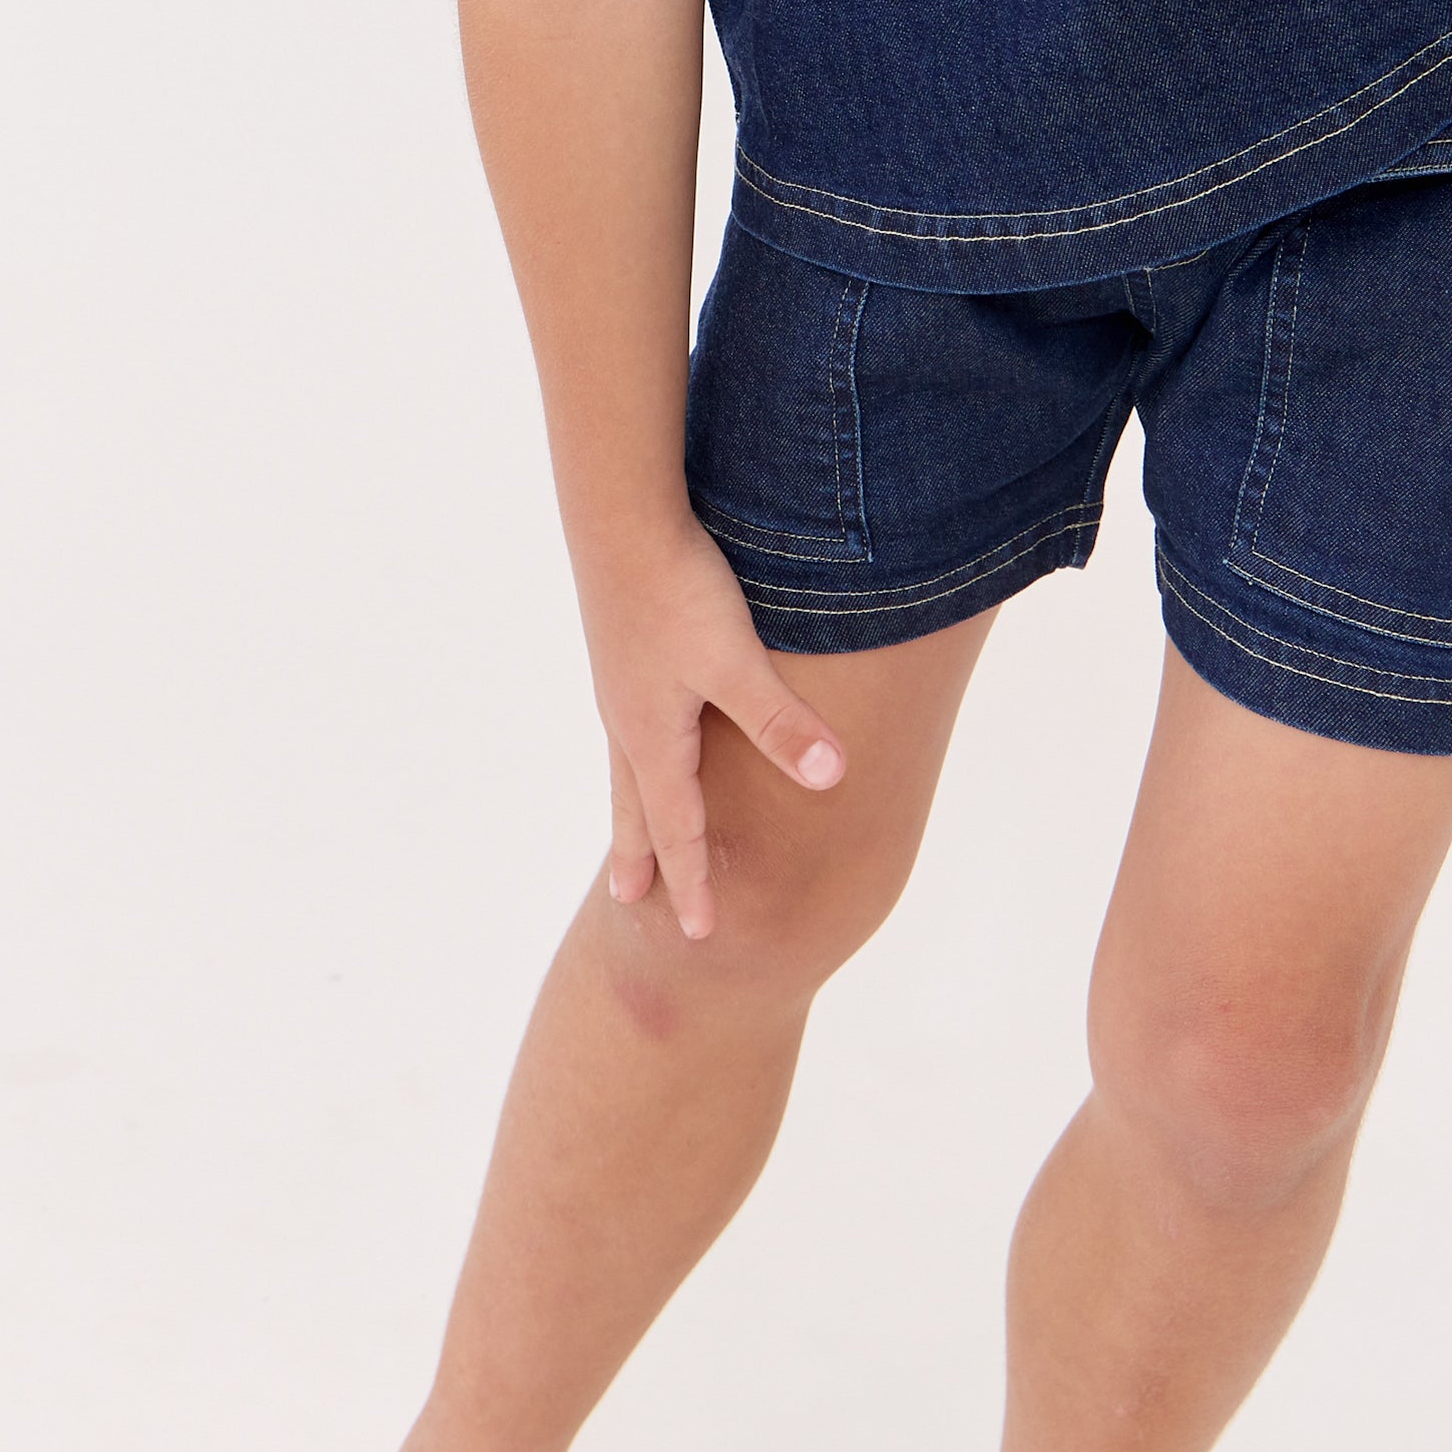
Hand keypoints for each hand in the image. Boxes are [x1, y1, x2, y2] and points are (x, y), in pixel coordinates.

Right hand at [576, 517, 845, 941]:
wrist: (621, 516)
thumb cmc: (679, 591)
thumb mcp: (736, 662)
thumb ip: (781, 722)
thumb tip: (831, 779)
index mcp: (655, 737)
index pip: (677, 829)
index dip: (691, 883)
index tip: (698, 935)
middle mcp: (629, 719)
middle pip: (634, 805)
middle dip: (638, 855)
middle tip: (629, 900)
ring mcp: (621, 683)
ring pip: (626, 763)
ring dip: (631, 804)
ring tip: (629, 826)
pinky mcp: (624, 647)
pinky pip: (630, 724)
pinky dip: (636, 754)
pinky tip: (645, 729)